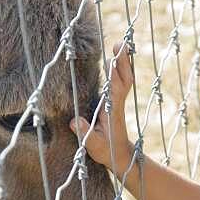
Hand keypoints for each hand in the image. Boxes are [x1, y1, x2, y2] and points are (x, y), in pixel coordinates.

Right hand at [71, 41, 133, 173]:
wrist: (122, 156)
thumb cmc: (108, 151)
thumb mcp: (94, 147)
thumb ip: (85, 134)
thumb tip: (75, 122)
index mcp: (113, 111)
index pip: (115, 91)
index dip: (113, 77)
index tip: (110, 62)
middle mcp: (117, 103)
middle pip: (124, 79)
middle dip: (122, 62)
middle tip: (119, 44)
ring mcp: (118, 100)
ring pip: (124, 77)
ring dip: (123, 61)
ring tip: (118, 43)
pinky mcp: (116, 101)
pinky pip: (121, 80)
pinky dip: (120, 68)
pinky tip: (115, 57)